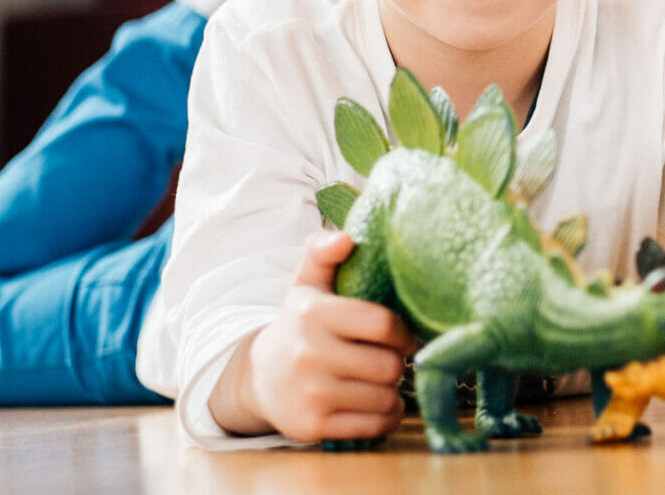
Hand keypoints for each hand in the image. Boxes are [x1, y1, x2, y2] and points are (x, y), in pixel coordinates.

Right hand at [208, 231, 415, 441]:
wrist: (262, 377)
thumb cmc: (300, 325)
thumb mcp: (307, 284)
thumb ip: (322, 253)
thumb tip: (345, 237)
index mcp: (312, 313)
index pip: (382, 324)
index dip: (402, 331)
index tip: (400, 335)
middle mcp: (308, 353)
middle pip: (389, 365)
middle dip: (396, 363)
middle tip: (387, 359)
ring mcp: (310, 393)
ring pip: (385, 398)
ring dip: (392, 391)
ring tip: (379, 381)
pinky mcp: (313, 427)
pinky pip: (374, 427)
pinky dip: (385, 417)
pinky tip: (375, 404)